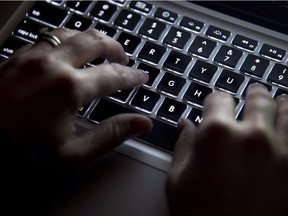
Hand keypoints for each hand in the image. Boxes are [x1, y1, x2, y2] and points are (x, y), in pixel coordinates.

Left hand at [0, 28, 151, 211]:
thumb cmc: (20, 155)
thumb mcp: (72, 154)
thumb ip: (111, 134)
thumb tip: (142, 123)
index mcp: (69, 88)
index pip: (113, 76)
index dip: (132, 76)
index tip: (141, 77)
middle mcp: (51, 64)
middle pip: (93, 41)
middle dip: (114, 47)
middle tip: (123, 57)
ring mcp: (29, 57)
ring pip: (67, 34)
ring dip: (88, 39)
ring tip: (98, 49)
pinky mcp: (13, 59)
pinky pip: (44, 39)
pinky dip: (63, 41)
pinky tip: (64, 51)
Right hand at [167, 84, 287, 215]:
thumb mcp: (179, 179)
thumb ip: (184, 145)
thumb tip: (185, 124)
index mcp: (216, 135)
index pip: (218, 99)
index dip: (216, 99)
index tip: (217, 102)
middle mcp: (252, 136)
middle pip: (257, 99)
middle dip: (254, 93)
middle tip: (255, 92)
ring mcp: (282, 152)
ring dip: (283, 103)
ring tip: (281, 100)